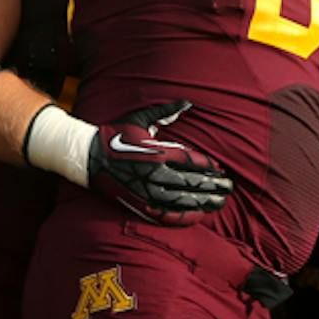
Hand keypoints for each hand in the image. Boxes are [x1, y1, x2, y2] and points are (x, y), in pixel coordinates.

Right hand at [87, 100, 232, 225]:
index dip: (209, 167)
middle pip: (193, 183)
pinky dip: (184, 217)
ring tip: (219, 203)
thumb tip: (188, 102)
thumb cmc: (116, 135)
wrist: (88, 157)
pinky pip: (167, 215)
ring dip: (204, 202)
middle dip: (214, 186)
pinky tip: (197, 216)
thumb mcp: (140, 118)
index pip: (192, 161)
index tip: (221, 170)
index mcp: (158, 152)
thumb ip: (166, 112)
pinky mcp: (140, 205)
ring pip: (183, 200)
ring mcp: (148, 192)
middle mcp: (156, 174)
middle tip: (229, 187)